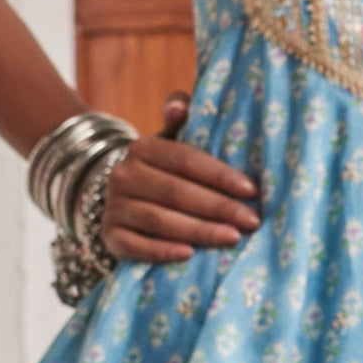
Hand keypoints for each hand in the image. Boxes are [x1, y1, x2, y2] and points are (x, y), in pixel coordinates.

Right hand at [102, 90, 259, 262]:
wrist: (124, 194)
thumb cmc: (165, 166)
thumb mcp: (172, 137)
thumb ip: (181, 115)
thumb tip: (178, 107)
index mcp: (144, 148)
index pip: (187, 161)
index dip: (220, 175)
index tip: (251, 190)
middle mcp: (124, 175)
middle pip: (177, 193)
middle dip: (218, 208)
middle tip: (251, 221)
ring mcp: (114, 207)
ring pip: (159, 220)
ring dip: (199, 231)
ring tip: (232, 238)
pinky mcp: (110, 236)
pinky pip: (136, 247)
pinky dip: (162, 252)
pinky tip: (189, 255)